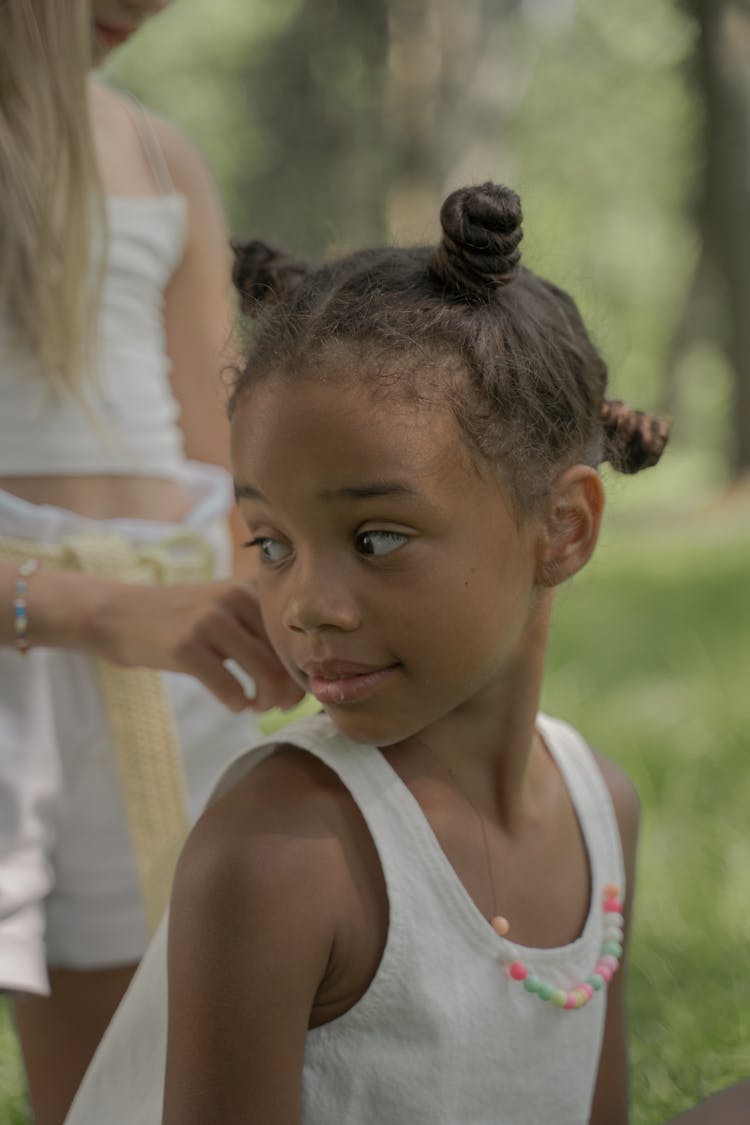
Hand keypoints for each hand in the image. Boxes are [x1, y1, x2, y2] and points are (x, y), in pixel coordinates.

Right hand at [85, 576, 302, 713]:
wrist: (120, 615)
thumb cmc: (182, 619)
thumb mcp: (224, 606)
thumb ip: (261, 628)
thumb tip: (303, 674)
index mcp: (250, 586)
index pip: (295, 634)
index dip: (302, 668)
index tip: (297, 688)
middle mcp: (235, 597)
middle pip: (284, 656)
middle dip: (289, 691)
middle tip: (280, 705)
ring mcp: (209, 621)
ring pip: (265, 673)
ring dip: (267, 700)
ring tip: (257, 705)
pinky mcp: (185, 647)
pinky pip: (230, 688)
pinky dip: (239, 704)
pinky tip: (235, 703)